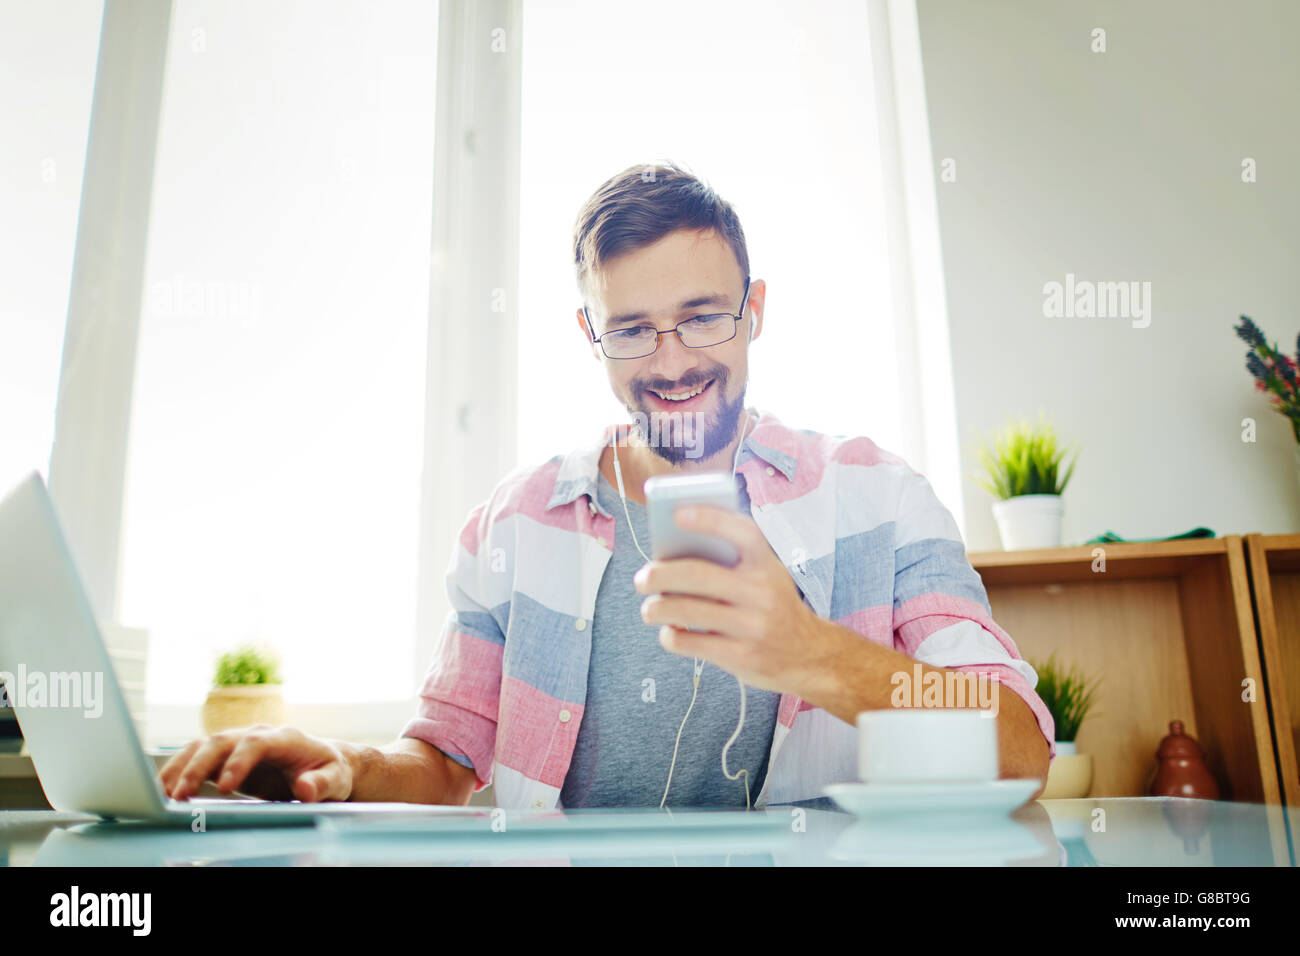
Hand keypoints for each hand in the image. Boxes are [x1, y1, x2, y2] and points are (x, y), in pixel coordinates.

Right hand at [159, 724, 353, 802]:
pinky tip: (161, 790)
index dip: (238, 762)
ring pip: (201, 746)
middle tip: (181, 795)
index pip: (256, 743)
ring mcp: (238, 744)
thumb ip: (321, 784)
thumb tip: (305, 789)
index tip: (224, 788)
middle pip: (221, 741)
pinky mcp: (225, 758)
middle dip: (198, 766)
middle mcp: (256, 735)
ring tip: (162, 795)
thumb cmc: (329, 771)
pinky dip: (177, 772)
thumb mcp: (335, 780)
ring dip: (180, 768)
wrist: (321, 764)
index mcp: (284, 738)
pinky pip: (195, 758)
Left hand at [634, 505, 828, 693]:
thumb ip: (732, 561)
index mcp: (767, 565)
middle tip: (642, 579)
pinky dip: (671, 636)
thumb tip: (671, 552)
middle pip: (698, 575)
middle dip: (659, 575)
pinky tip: (670, 632)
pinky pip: (690, 643)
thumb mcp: (766, 575)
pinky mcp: (741, 657)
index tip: (677, 513)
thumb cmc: (772, 606)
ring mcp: (752, 626)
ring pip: (686, 610)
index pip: (742, 532)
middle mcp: (762, 592)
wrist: (808, 655)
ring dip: (656, 608)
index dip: (709, 519)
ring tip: (649, 609)